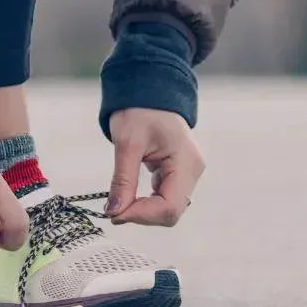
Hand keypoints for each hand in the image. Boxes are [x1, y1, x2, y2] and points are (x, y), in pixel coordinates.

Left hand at [106, 108, 203, 226]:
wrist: (149, 91)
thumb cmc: (140, 110)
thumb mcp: (127, 143)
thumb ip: (123, 180)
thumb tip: (114, 212)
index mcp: (186, 162)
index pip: (169, 206)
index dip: (142, 215)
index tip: (114, 213)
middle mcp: (192, 171)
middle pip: (171, 212)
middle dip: (142, 215)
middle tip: (114, 210)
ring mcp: (187, 173)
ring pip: (168, 209)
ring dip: (144, 211)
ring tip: (120, 203)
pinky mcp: (178, 174)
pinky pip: (165, 199)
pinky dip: (147, 203)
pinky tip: (130, 197)